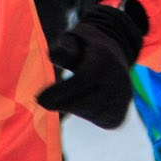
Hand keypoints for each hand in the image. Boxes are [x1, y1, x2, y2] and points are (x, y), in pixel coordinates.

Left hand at [35, 0, 147, 128]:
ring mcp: (122, 99)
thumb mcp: (75, 40)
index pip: (82, 80)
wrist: (115, 55)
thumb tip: (51, 56)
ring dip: (73, 109)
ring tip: (58, 101)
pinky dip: (85, 115)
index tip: (38, 98)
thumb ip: (64, 48)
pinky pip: (100, 120)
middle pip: (89, 100)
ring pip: (94, 113)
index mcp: (105, 59)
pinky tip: (76, 106)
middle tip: (41, 103)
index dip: (59, 91)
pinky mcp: (119, 115)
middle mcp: (118, 80)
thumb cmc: (85, 47)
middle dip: (63, 104)